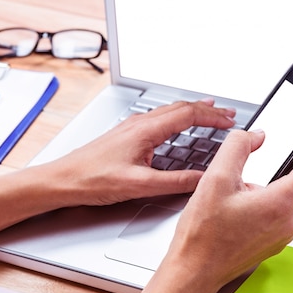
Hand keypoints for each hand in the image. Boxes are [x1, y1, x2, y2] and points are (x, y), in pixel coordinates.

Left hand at [45, 99, 235, 206]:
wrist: (62, 180)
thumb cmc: (92, 179)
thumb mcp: (140, 185)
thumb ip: (176, 182)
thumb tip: (204, 179)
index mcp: (145, 130)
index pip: (188, 115)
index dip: (212, 117)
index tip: (230, 121)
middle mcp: (139, 123)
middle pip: (181, 107)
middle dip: (208, 110)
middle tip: (228, 114)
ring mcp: (132, 127)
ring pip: (170, 110)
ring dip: (193, 110)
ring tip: (210, 113)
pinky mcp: (127, 134)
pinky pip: (160, 118)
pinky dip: (178, 117)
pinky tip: (179, 125)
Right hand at [164, 126, 292, 292]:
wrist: (195, 271)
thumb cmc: (203, 236)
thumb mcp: (215, 178)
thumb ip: (238, 146)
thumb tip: (256, 136)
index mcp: (282, 202)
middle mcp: (290, 220)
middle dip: (273, 170)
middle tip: (244, 173)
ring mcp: (285, 233)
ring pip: (284, 197)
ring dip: (264, 188)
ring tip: (234, 198)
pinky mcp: (276, 241)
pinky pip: (277, 213)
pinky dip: (262, 204)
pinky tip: (236, 211)